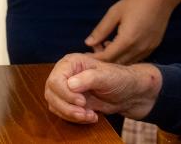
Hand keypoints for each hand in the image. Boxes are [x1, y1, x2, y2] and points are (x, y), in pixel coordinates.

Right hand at [44, 53, 161, 122]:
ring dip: (71, 114)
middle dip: (68, 107)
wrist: (129, 93)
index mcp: (71, 63)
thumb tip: (70, 84)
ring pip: (54, 104)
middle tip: (86, 113)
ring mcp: (65, 88)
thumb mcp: (107, 77)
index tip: (82, 102)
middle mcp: (65, 74)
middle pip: (51, 94)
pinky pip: (62, 112)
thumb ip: (89, 78)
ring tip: (90, 115)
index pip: (55, 80)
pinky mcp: (69, 101)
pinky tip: (90, 116)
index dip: (65, 94)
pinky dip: (74, 118)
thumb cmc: (120, 79)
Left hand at [86, 0, 175, 63]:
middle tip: (95, 49)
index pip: (107, 57)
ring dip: (115, 59)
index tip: (85, 56)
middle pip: (116, 64)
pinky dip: (126, 56)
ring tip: (106, 45)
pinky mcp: (152, 48)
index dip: (95, 58)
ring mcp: (147, 50)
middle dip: (104, 60)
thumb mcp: (114, 13)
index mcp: (127, 40)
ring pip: (127, 63)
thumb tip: (88, 43)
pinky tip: (120, 45)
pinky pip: (136, 59)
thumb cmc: (136, 3)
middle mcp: (138, 49)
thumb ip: (101, 30)